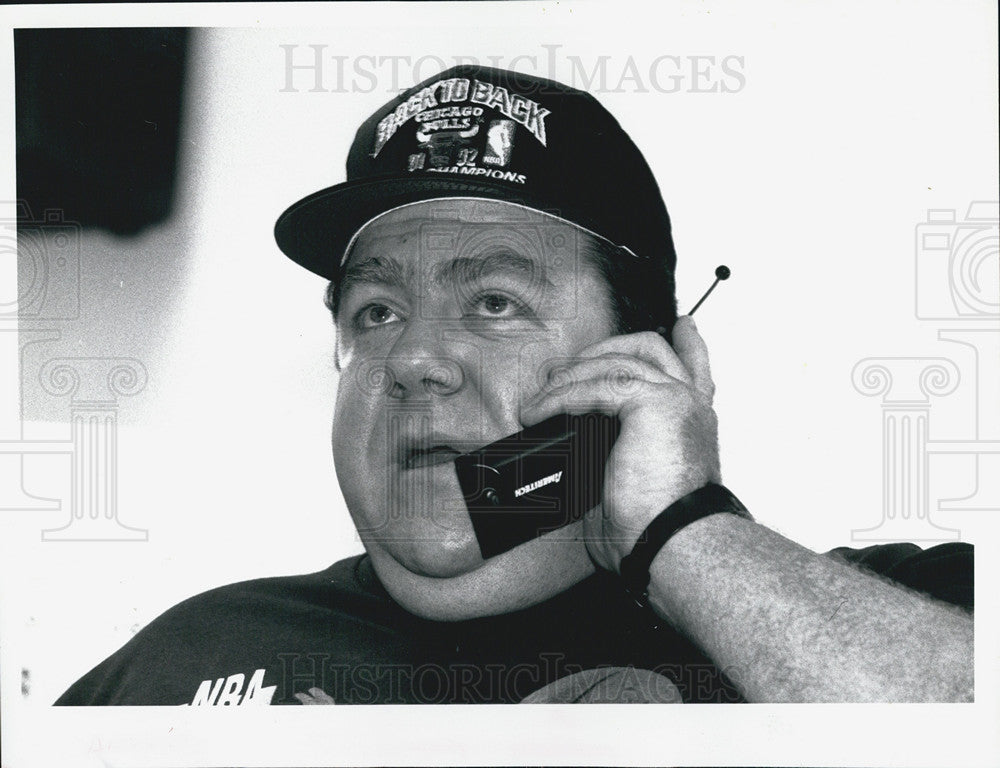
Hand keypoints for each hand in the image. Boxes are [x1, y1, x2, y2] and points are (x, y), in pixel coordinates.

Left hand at [519, 317, 720, 572]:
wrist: (669, 543)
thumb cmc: (653, 529)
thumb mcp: (633, 482)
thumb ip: (616, 454)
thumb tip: (574, 451)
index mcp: (692, 424)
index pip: (696, 370)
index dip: (690, 344)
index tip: (684, 325)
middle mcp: (690, 405)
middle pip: (651, 348)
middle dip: (605, 349)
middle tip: (565, 369)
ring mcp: (675, 399)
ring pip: (615, 362)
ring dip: (569, 379)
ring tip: (537, 403)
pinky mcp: (653, 403)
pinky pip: (595, 385)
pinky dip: (561, 397)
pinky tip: (539, 412)